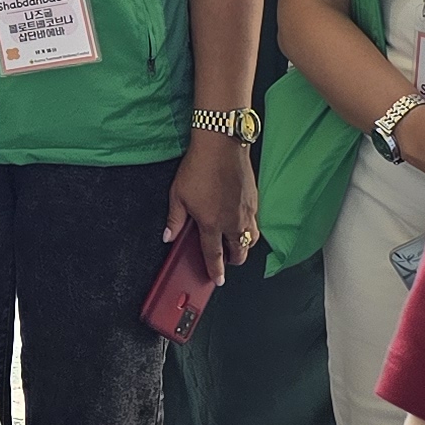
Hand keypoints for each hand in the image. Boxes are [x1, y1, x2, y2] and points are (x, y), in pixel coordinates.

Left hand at [168, 134, 255, 278]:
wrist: (221, 145)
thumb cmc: (199, 167)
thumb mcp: (178, 195)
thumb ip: (175, 219)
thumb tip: (168, 236)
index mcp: (212, 224)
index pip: (215, 255)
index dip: (216, 271)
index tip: (217, 279)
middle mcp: (232, 221)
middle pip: (240, 252)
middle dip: (235, 260)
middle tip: (228, 261)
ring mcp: (246, 211)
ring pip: (251, 239)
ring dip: (245, 245)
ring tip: (237, 244)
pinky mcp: (254, 200)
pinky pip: (256, 222)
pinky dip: (250, 228)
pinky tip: (242, 222)